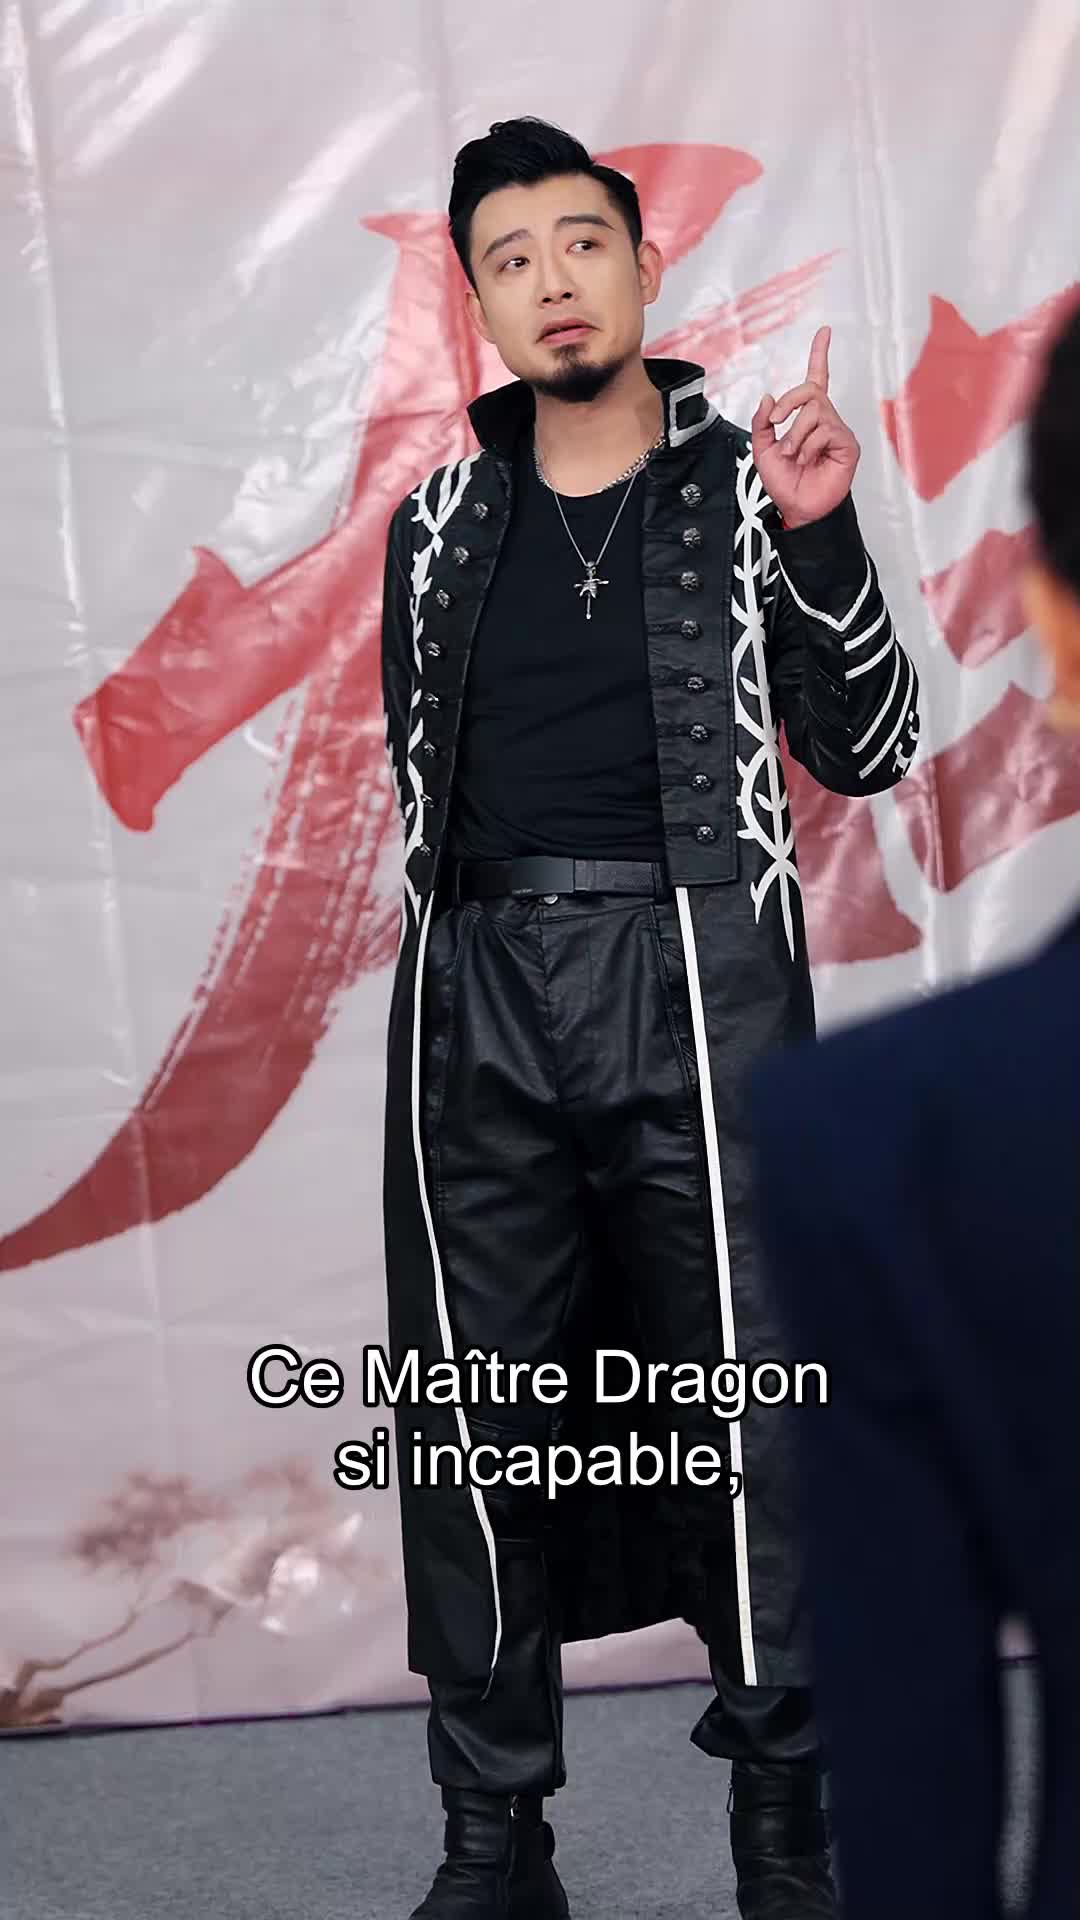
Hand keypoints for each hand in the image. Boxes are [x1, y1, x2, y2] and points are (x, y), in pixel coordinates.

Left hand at [751, 327, 859, 527]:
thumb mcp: (762, 449)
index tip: (824, 332)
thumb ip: (762, 422)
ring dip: (795, 434)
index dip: (819, 354)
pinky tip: (807, 460)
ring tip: (792, 455)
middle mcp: (824, 420)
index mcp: (806, 418)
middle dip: (788, 404)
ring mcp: (837, 431)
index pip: (817, 379)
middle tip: (776, 424)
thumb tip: (768, 397)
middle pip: (810, 390)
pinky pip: (826, 429)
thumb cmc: (784, 483)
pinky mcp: (846, 444)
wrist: (796, 509)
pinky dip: (809, 445)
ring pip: (815, 410)